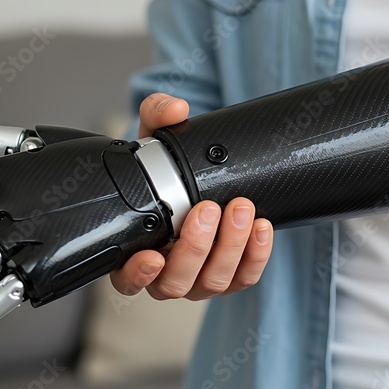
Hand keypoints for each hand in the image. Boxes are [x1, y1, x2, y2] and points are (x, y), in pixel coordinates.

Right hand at [110, 93, 273, 299]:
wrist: (200, 177)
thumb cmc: (166, 169)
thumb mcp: (156, 137)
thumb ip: (157, 114)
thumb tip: (175, 108)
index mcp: (134, 249)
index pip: (127, 280)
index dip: (137, 275)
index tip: (152, 256)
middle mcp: (164, 272)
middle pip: (175, 281)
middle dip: (196, 246)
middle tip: (209, 208)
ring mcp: (197, 279)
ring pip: (212, 281)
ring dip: (230, 246)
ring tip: (241, 208)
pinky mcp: (231, 276)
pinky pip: (244, 277)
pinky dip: (256, 255)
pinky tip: (261, 228)